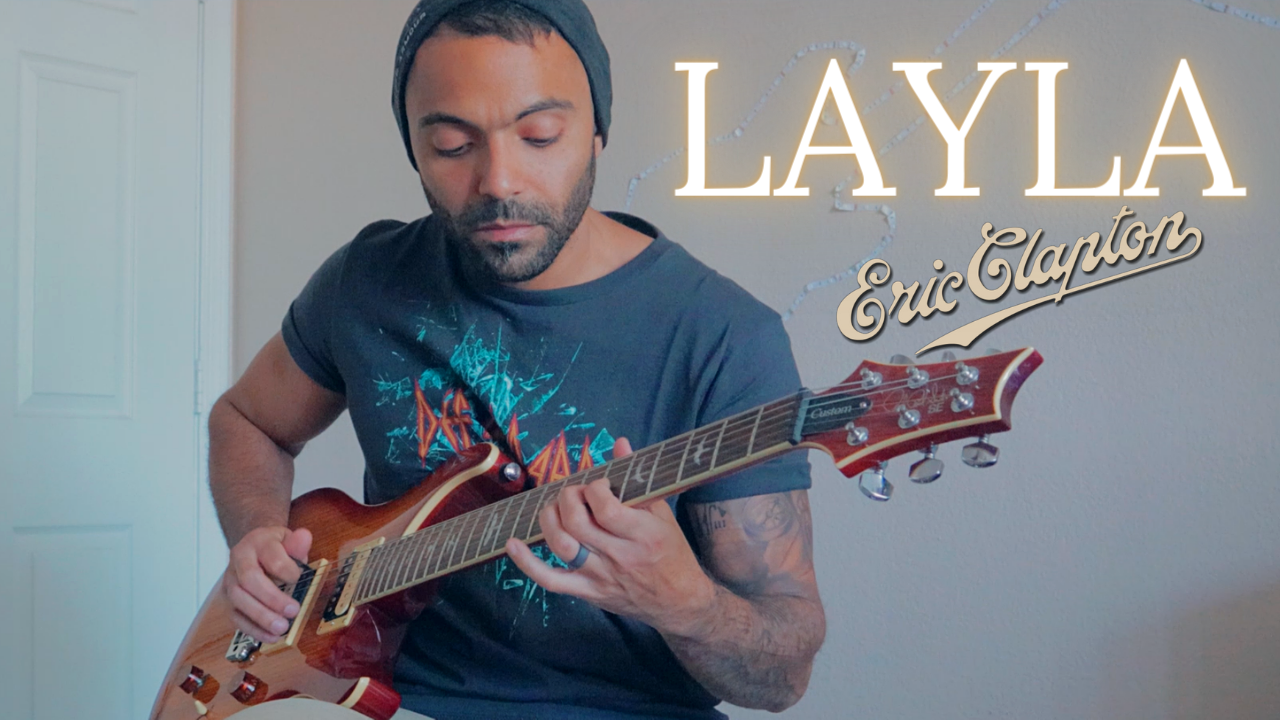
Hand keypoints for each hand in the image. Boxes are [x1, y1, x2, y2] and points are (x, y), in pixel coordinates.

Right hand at [222, 526, 311, 642]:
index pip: (270, 557)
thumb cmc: (275, 547)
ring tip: (282, 628)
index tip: (299, 578)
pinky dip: (253, 629)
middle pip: (249, 580)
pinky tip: (271, 637)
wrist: (252, 548)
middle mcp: (238, 562)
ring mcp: (230, 582)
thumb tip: (305, 537)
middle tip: (293, 611)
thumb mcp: (288, 540)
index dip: (286, 570)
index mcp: (256, 543)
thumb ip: (297, 542)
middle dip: (272, 598)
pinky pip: (236, 618)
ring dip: (261, 617)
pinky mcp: (228, 601)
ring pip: (239, 600)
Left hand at [505, 438, 716, 635]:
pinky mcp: (588, 591)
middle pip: (577, 523)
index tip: (599, 484)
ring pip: (561, 546)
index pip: (606, 508)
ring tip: (554, 507)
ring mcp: (601, 576)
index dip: (595, 488)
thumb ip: (638, 479)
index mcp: (643, 534)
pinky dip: (527, 564)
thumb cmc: (673, 553)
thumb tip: (619, 444)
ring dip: (549, 519)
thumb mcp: (663, 514)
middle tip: (574, 493)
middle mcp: (620, 556)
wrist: (680, 602)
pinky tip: (514, 544)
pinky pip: (551, 580)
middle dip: (568, 498)